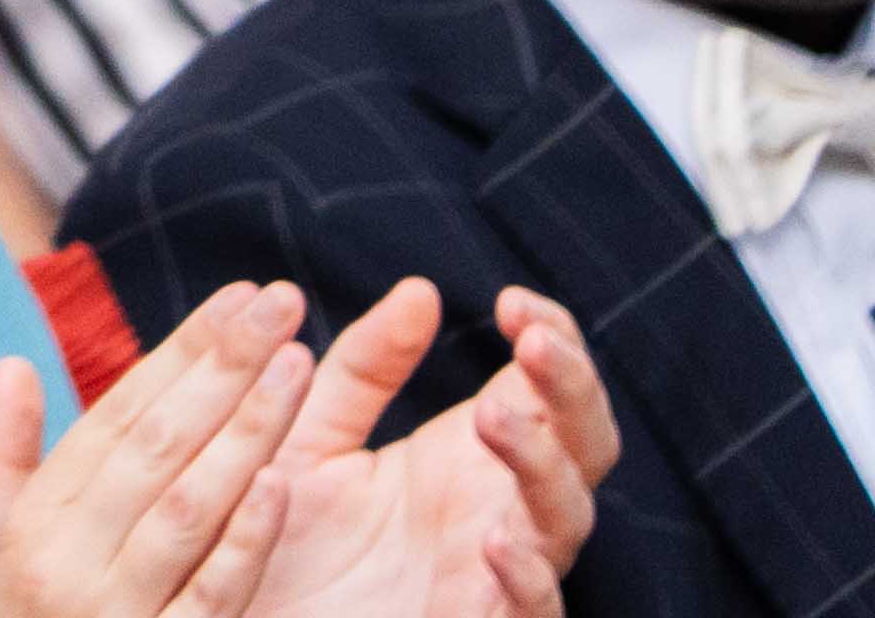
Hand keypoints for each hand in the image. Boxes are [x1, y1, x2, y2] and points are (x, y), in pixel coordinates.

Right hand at [0, 279, 317, 617]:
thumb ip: (1, 462)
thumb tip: (16, 366)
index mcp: (32, 527)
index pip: (116, 417)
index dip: (180, 353)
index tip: (235, 300)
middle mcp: (67, 561)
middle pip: (157, 446)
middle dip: (224, 368)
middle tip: (282, 302)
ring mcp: (117, 615)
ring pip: (190, 507)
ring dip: (247, 431)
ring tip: (299, 365)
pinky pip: (210, 596)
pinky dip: (244, 539)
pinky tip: (279, 482)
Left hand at [227, 277, 609, 617]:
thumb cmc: (291, 537)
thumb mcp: (313, 436)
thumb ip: (361, 371)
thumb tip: (420, 290)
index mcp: (472, 457)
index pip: (548, 391)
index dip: (553, 341)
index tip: (513, 301)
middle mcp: (502, 511)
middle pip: (582, 449)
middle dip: (570, 393)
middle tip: (533, 346)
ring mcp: (499, 576)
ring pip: (564, 522)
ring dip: (542, 467)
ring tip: (497, 416)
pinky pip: (531, 611)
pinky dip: (524, 577)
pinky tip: (497, 538)